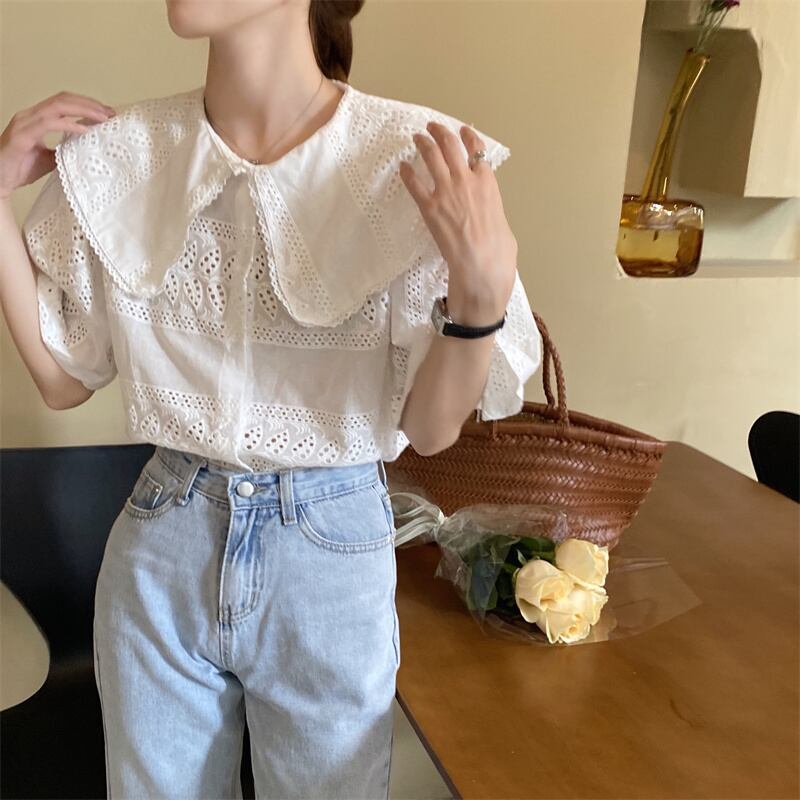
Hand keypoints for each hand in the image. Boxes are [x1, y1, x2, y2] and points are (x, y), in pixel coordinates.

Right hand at [0, 90, 114, 199]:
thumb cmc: (20, 169)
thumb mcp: (50, 158)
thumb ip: (65, 149)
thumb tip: (86, 149)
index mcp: (36, 118)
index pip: (63, 102)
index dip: (85, 103)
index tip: (106, 112)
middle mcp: (29, 115)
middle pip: (62, 99)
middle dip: (88, 104)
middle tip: (110, 113)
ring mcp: (25, 123)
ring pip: (57, 107)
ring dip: (83, 110)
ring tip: (102, 118)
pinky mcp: (22, 135)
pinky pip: (48, 124)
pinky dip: (69, 125)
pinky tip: (85, 129)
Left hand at [398, 120, 516, 323]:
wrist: (481, 261)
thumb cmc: (497, 248)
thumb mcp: (501, 219)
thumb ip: (492, 208)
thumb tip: (490, 213)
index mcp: (487, 181)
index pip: (476, 149)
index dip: (467, 136)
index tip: (461, 129)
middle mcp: (466, 180)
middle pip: (450, 146)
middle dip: (440, 132)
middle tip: (432, 127)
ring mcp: (446, 191)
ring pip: (432, 156)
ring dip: (423, 143)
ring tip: (417, 138)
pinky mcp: (429, 207)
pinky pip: (415, 184)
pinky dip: (407, 173)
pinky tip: (403, 167)